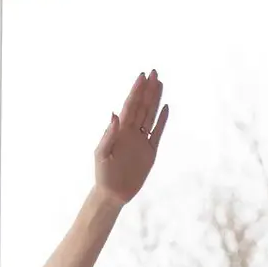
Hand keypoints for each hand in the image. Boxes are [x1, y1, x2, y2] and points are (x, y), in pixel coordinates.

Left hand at [94, 69, 168, 206]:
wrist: (112, 194)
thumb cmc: (103, 175)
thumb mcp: (101, 155)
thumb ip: (108, 135)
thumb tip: (115, 115)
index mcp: (119, 131)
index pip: (130, 106)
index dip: (136, 91)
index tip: (142, 76)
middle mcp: (131, 132)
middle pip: (142, 106)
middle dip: (147, 89)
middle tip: (154, 72)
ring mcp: (141, 141)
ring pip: (150, 116)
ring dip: (155, 100)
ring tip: (160, 83)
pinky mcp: (149, 152)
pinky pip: (157, 133)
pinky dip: (161, 121)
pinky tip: (166, 108)